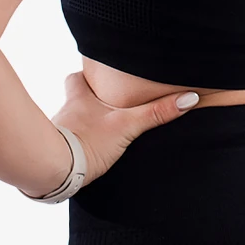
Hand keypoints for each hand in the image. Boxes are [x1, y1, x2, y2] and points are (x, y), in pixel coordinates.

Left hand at [48, 71, 199, 188]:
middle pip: (71, 100)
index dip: (84, 75)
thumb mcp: (127, 126)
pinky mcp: (54, 155)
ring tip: (96, 134)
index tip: (95, 75)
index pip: (76, 78)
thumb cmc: (86, 142)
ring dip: (79, 127)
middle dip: (84, 102)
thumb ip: (156, 113)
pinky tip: (85, 158)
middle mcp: (66, 113)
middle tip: (101, 105)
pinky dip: (73, 149)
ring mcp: (58, 134)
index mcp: (79, 99)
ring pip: (68, 124)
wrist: (55, 170)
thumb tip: (189, 98)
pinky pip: (64, 147)